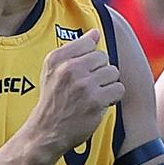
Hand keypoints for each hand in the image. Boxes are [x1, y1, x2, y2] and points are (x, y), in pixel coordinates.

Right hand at [29, 29, 123, 154]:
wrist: (45, 132)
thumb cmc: (52, 100)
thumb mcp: (52, 71)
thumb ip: (74, 49)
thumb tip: (95, 32)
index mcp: (57, 59)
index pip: (88, 43)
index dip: (89, 59)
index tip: (82, 71)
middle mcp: (69, 69)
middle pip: (103, 58)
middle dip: (99, 72)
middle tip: (87, 87)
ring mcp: (83, 85)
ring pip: (113, 72)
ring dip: (107, 85)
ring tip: (93, 95)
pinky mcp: (96, 100)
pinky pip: (118, 89)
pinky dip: (112, 97)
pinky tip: (99, 104)